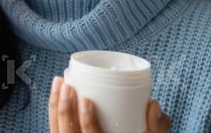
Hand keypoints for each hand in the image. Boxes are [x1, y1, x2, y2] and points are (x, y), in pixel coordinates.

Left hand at [48, 76, 171, 132]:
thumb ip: (157, 127)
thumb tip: (153, 105)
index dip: (87, 122)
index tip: (86, 100)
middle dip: (63, 109)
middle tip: (67, 85)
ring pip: (57, 131)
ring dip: (55, 106)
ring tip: (59, 82)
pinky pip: (55, 129)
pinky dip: (53, 112)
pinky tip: (55, 94)